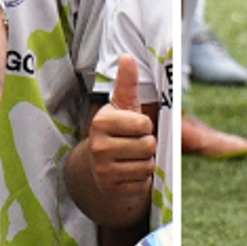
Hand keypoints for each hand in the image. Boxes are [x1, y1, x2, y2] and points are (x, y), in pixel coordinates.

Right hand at [88, 55, 157, 203]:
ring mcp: (103, 170)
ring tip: (131, 158)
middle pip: (148, 146)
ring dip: (145, 163)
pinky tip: (128, 173)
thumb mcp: (122, 106)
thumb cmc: (117, 131)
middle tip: (133, 144)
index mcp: (101, 122)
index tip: (133, 127)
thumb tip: (127, 56)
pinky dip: (141, 179)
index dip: (145, 126)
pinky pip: (142, 182)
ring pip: (147, 165)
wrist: (98, 168)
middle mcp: (98, 146)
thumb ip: (126, 83)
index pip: (144, 124)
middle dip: (147, 145)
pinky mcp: (111, 188)